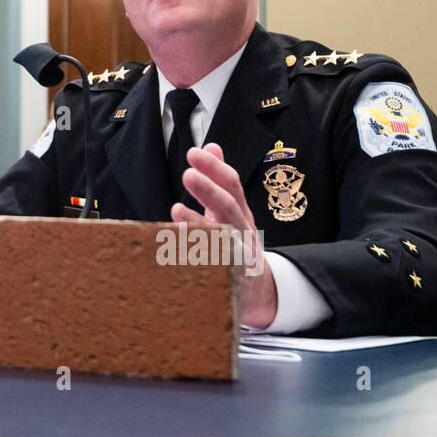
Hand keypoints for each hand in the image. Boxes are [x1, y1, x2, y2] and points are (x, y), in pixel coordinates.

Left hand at [170, 143, 277, 327]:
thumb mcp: (230, 208)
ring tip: (178, 210)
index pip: (231, 185)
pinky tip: (178, 251)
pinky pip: (214, 270)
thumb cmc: (236, 240)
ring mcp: (239, 257)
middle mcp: (241, 232)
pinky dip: (198, 260)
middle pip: (229, 209)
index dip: (214, 169)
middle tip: (188, 175)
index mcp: (239, 212)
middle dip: (210, 191)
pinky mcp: (231, 281)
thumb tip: (211, 147)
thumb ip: (219, 179)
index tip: (195, 153)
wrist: (257, 290)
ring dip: (200, 225)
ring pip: (223, 241)